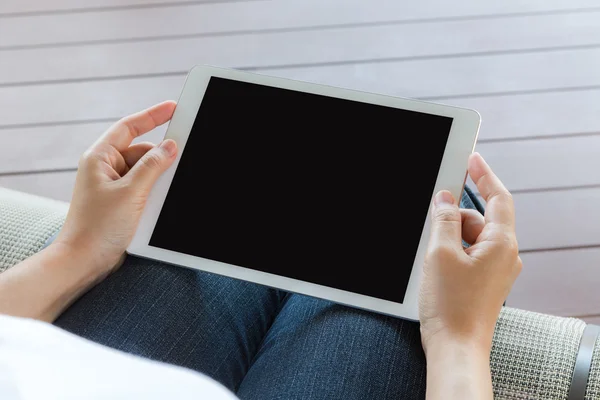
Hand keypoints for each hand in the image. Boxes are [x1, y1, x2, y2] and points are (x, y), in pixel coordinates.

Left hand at [55, 101, 178, 278]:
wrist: (84, 261)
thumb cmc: (98, 228)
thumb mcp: (131, 193)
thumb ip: (153, 166)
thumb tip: (170, 147)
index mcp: (99, 158)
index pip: (129, 127)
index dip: (152, 115)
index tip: (173, 107)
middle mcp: (105, 168)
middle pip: (141, 150)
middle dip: (160, 156)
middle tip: (180, 158)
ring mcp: (113, 186)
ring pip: (145, 170)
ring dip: (157, 178)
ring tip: (159, 194)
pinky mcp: (121, 202)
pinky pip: (144, 187)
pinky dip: (154, 191)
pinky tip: (158, 202)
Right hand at [419, 153, 521, 353]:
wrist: (455, 347)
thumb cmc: (451, 306)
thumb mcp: (440, 254)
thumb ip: (443, 220)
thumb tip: (444, 199)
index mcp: (502, 244)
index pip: (499, 197)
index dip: (484, 174)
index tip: (472, 158)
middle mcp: (504, 256)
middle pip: (480, 218)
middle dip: (455, 214)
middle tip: (431, 215)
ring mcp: (495, 270)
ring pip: (472, 237)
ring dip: (450, 236)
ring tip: (430, 254)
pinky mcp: (484, 282)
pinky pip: (469, 254)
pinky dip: (452, 251)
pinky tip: (435, 263)